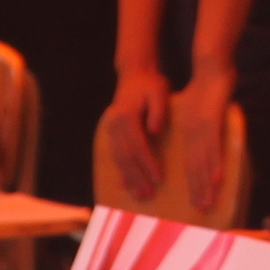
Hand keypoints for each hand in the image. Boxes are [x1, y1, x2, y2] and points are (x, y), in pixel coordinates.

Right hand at [109, 65, 169, 191]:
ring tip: (139, 195)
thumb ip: (158, 111)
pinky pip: (115, 156)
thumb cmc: (151, 85)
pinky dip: (121, 172)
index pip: (138, 145)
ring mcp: (111, 129)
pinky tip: (124, 186)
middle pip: (126, 156)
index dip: (148, 163)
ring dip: (128, 179)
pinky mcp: (112, 133)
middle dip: (137, 177)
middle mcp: (115, 124)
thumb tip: (155, 131)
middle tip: (148, 194)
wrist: (134, 75)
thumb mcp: (159, 92)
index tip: (159, 178)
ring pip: (119, 159)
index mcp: (127, 116)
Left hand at [175, 62, 237, 195]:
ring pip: (201, 160)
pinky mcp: (211, 121)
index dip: (192, 183)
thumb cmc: (207, 87)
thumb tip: (210, 142)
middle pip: (193, 167)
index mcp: (187, 132)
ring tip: (207, 202)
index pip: (188, 163)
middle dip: (198, 190)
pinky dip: (214, 163)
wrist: (211, 66)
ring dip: (205, 183)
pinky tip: (216, 180)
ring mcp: (200, 127)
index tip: (195, 201)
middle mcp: (190, 133)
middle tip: (201, 210)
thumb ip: (204, 129)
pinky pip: (213, 146)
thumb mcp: (200, 111)